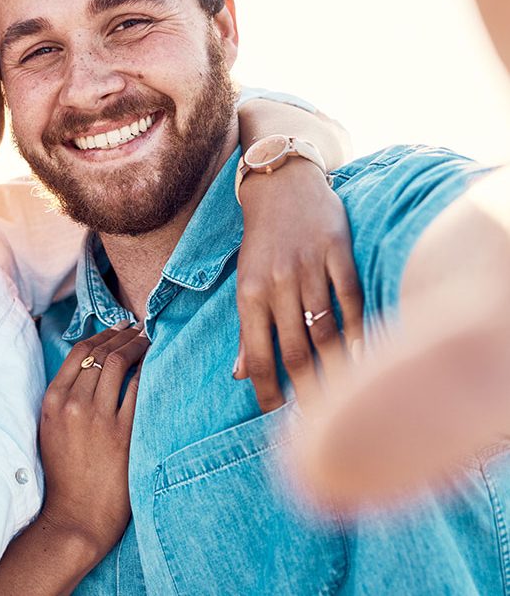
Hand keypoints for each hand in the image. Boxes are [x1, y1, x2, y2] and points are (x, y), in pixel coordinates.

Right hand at [39, 321, 146, 555]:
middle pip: (102, 353)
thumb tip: (89, 364)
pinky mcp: (122, 433)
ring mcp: (98, 418)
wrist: (75, 515)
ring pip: (119, 364)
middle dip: (123, 336)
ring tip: (148, 342)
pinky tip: (155, 366)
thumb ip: (64, 396)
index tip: (118, 328)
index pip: (79, 352)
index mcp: (52, 401)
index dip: (102, 335)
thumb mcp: (51, 428)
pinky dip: (147, 372)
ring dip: (137, 347)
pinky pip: (138, 390)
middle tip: (138, 329)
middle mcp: (73, 404)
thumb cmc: (64, 473)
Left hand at [235, 159, 363, 412]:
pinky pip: (352, 299)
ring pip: (325, 329)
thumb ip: (246, 329)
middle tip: (314, 418)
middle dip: (304, 389)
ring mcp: (310, 267)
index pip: (257, 354)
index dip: (266, 389)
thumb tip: (241, 375)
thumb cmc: (261, 243)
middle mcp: (278, 283)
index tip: (275, 413)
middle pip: (294, 349)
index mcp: (249, 294)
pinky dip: (359, 331)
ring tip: (340, 397)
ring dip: (334, 368)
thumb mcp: (245, 282)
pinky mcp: (338, 251)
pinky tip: (363, 357)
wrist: (281, 185)